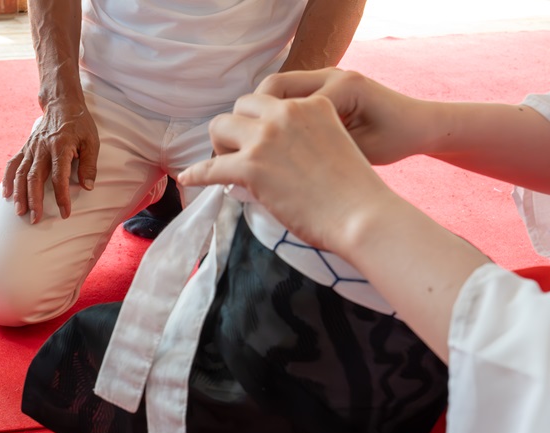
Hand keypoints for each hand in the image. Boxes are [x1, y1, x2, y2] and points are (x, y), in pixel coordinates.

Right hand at [2, 99, 98, 223]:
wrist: (62, 103)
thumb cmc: (79, 124)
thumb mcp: (92, 142)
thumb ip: (89, 165)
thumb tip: (88, 186)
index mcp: (61, 147)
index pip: (59, 177)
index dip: (62, 197)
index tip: (65, 213)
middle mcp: (43, 148)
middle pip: (35, 178)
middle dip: (34, 200)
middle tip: (35, 219)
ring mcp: (31, 148)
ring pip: (22, 174)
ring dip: (20, 194)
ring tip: (20, 212)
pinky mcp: (25, 148)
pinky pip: (13, 165)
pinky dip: (8, 179)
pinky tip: (6, 194)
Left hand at [178, 91, 401, 253]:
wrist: (361, 215)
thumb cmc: (355, 191)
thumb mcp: (333, 143)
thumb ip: (305, 137)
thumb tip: (273, 155)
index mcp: (311, 103)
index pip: (269, 100)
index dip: (257, 121)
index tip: (256, 140)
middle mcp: (286, 112)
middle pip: (240, 106)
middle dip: (236, 128)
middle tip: (238, 154)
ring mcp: (266, 138)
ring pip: (220, 127)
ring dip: (219, 146)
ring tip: (226, 167)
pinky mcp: (251, 166)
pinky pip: (210, 167)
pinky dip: (196, 174)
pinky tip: (188, 179)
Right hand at [253, 68, 433, 164]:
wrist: (416, 124)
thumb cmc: (394, 142)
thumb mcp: (357, 155)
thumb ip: (315, 158)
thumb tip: (265, 175)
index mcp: (342, 89)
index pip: (281, 106)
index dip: (254, 137)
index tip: (237, 165)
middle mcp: (331, 77)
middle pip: (269, 90)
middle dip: (246, 120)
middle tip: (234, 153)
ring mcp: (325, 79)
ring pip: (273, 91)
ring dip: (256, 118)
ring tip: (247, 148)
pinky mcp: (323, 87)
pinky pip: (286, 97)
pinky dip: (271, 116)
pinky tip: (268, 143)